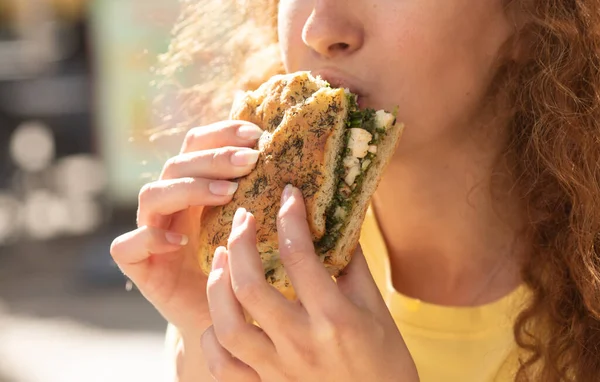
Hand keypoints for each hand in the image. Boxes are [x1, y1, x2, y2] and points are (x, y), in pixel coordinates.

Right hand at [110, 120, 263, 336]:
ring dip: (189, 188)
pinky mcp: (140, 266)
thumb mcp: (258, 230)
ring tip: (228, 194)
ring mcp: (152, 232)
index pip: (197, 145)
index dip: (221, 133)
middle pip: (177, 164)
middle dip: (214, 158)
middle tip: (250, 160)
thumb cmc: (247, 270)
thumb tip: (302, 168)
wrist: (226, 321)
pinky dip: (151, 238)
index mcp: (196, 188)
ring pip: (152, 195)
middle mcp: (171, 205)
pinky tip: (181, 242)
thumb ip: (267, 199)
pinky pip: (127, 246)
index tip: (257, 134)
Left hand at [202, 185, 419, 381]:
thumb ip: (352, 266)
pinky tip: (218, 314)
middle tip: (243, 218)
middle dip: (241, 243)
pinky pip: (223, 366)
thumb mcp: (376, 310)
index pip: (299, 256)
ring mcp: (278, 370)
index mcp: (334, 318)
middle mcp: (301, 343)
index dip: (290, 217)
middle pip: (250, 286)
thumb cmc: (385, 362)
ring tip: (220, 257)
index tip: (287, 194)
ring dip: (217, 285)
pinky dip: (213, 338)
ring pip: (228, 326)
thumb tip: (335, 223)